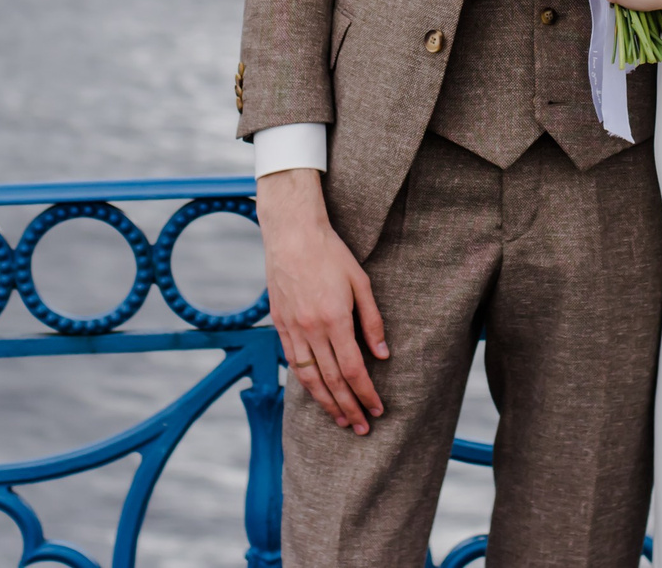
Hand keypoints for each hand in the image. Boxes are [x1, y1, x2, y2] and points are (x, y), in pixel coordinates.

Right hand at [256, 169, 387, 431]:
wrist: (292, 233)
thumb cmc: (331, 253)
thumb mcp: (361, 282)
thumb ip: (372, 321)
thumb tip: (382, 355)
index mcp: (334, 319)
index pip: (353, 369)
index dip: (366, 393)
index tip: (377, 409)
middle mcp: (311, 329)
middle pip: (331, 380)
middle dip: (349, 407)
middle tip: (361, 427)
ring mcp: (292, 328)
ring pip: (309, 377)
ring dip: (326, 403)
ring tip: (340, 419)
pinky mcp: (279, 323)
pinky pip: (292, 361)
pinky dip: (304, 382)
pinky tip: (315, 393)